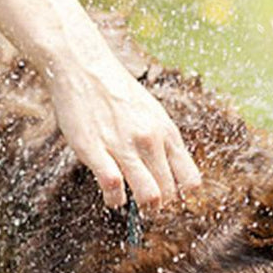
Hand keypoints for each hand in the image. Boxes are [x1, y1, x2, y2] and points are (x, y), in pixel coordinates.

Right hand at [45, 56, 201, 211]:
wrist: (83, 66)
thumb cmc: (118, 92)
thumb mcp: (154, 114)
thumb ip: (164, 142)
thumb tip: (174, 172)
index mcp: (168, 133)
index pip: (190, 180)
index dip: (182, 194)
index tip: (170, 194)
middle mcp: (150, 140)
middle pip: (170, 193)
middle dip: (160, 204)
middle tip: (149, 204)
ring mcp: (124, 146)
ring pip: (149, 195)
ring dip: (143, 206)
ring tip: (134, 203)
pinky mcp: (96, 150)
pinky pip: (113, 186)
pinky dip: (115, 199)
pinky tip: (112, 197)